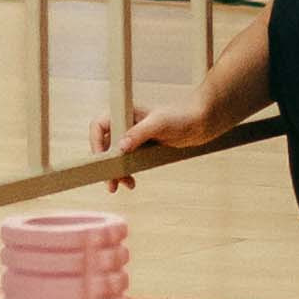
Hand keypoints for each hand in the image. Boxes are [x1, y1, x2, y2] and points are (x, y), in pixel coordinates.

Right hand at [90, 95, 212, 190]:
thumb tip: (121, 147)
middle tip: (111, 183)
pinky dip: (126, 171)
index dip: (96, 144)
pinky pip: (126, 160)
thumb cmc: (182, 117)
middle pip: (104, 144)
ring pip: (114, 155)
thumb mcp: (160, 124)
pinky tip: (131, 182)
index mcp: (126, 113)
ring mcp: (133, 135)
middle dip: (105, 164)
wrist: (202, 123)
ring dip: (115, 171)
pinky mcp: (142, 146)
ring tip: (122, 185)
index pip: (99, 126)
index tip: (103, 161)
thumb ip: (139, 133)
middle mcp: (126, 123)